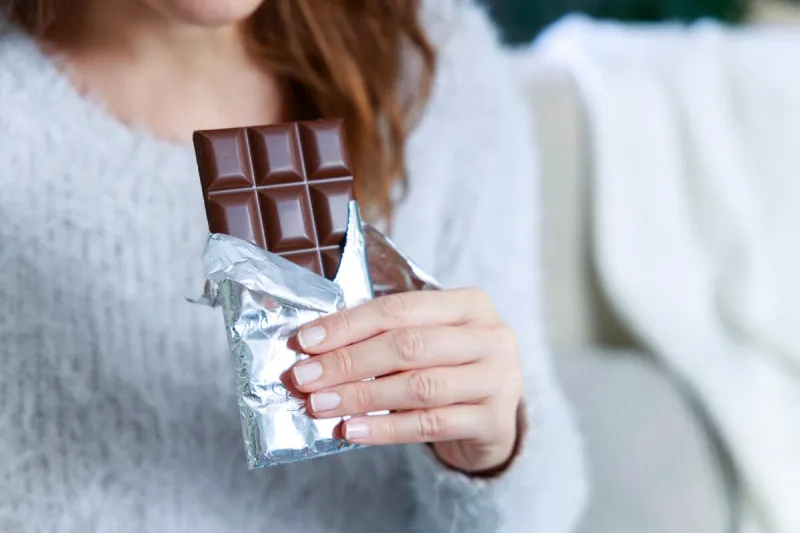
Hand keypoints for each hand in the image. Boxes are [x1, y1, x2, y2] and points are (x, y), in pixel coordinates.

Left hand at [291, 289, 523, 473]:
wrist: (493, 419)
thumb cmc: (450, 369)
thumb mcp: (428, 341)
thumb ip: (385, 337)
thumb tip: (316, 350)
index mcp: (470, 305)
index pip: (400, 308)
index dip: (349, 325)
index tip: (305, 341)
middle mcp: (491, 336)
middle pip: (408, 345)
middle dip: (349, 362)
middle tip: (304, 378)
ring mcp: (499, 379)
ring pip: (419, 386)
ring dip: (362, 395)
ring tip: (321, 405)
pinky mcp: (495, 421)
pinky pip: (431, 424)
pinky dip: (386, 428)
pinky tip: (353, 430)